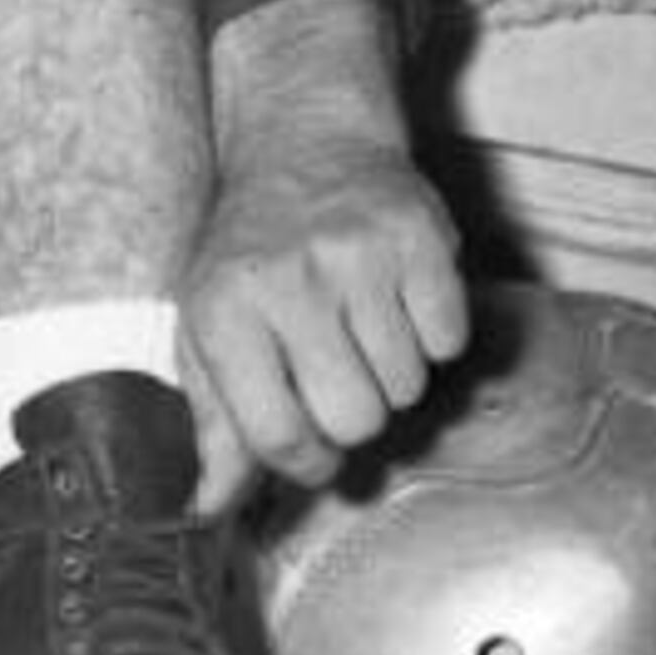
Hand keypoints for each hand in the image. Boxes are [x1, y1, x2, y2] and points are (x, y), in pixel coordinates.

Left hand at [183, 0, 471, 510]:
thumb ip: (214, 423)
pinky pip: (449, 343)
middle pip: (355, 418)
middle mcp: (289, 282)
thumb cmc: (252, 253)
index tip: (312, 451)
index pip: (276, 434)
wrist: (307, 144)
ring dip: (392, 374)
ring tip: (363, 327)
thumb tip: (206, 510)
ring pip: (406, 386)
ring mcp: (359, 258)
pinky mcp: (421, 240)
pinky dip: (432, 338)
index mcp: (224, 310)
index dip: (304, 462)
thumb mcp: (209, 330)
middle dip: (354, 417)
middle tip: (340, 377)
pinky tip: (399, 301)